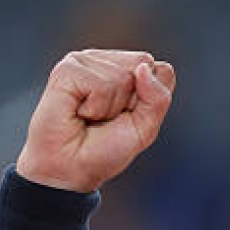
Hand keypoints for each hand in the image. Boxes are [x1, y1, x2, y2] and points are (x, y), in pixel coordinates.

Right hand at [16, 49, 176, 191]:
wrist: (71, 168)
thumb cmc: (105, 149)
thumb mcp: (146, 128)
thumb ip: (158, 98)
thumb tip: (143, 67)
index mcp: (129, 71)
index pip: (162, 71)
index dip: (152, 100)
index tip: (128, 117)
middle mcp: (107, 61)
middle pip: (144, 63)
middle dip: (132, 101)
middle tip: (108, 118)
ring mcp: (86, 61)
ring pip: (123, 75)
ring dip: (110, 107)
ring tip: (90, 117)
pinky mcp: (67, 69)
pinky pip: (101, 84)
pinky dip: (95, 107)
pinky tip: (79, 112)